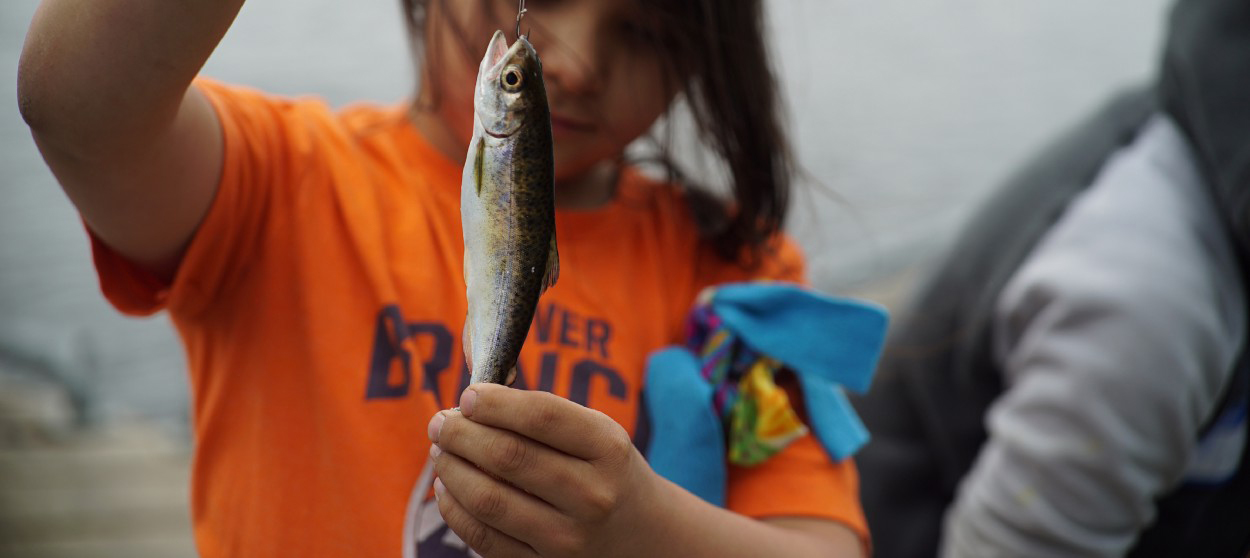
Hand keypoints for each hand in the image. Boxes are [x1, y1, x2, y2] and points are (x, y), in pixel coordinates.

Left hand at [427, 384, 663, 556]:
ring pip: (489, 501)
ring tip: (442, 452)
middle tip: (441, 423)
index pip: (542, 416)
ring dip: (452, 470)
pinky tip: (448, 487)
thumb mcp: (596, 432)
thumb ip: (541, 411)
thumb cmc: (606, 471)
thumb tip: (471, 390)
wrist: (642, 536)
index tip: (469, 396)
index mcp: (608, 448)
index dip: (496, 403)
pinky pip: (484, 539)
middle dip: (462, 434)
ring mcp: (569, 537)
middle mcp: (593, 495)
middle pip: (509, 457)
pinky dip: (455, 510)